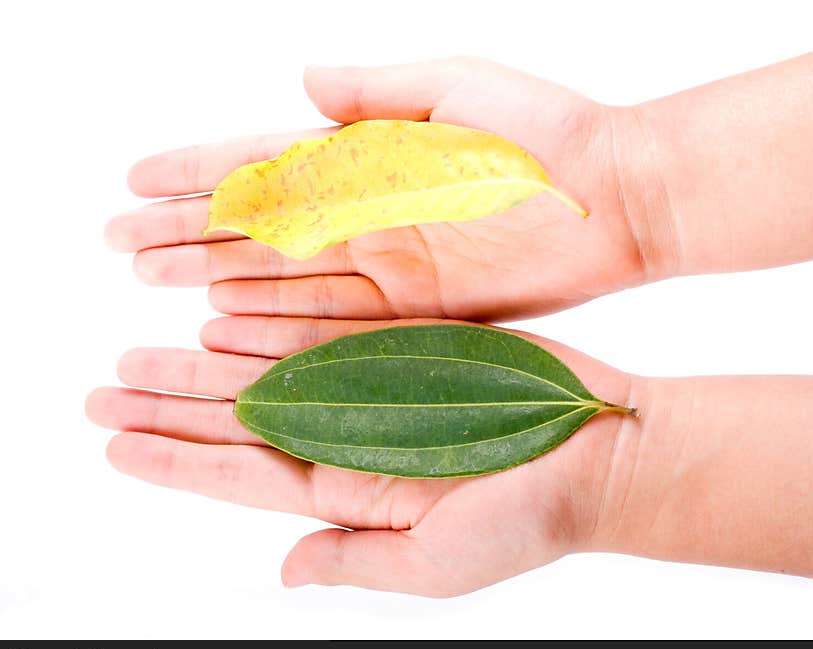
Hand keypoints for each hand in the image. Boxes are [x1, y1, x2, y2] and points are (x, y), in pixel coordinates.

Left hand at [86, 317, 635, 595]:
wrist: (603, 451)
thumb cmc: (534, 519)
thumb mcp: (441, 563)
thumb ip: (357, 562)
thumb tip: (285, 570)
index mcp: (350, 493)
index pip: (242, 476)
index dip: (175, 461)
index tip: (117, 443)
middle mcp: (351, 441)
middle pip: (240, 423)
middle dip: (168, 408)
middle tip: (105, 390)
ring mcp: (375, 393)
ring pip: (270, 374)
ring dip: (205, 365)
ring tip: (143, 353)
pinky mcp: (406, 350)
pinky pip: (325, 331)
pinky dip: (274, 325)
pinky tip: (226, 317)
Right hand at [105, 58, 672, 321]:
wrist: (617, 198)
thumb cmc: (546, 134)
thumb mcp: (458, 89)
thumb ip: (376, 91)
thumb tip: (301, 85)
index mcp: (370, 155)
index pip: (264, 163)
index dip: (197, 170)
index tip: (136, 178)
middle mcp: (368, 213)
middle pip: (258, 225)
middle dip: (185, 230)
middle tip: (121, 242)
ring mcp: (389, 264)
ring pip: (281, 276)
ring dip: (214, 277)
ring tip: (154, 281)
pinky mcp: (416, 310)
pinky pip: (330, 322)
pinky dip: (276, 324)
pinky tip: (226, 324)